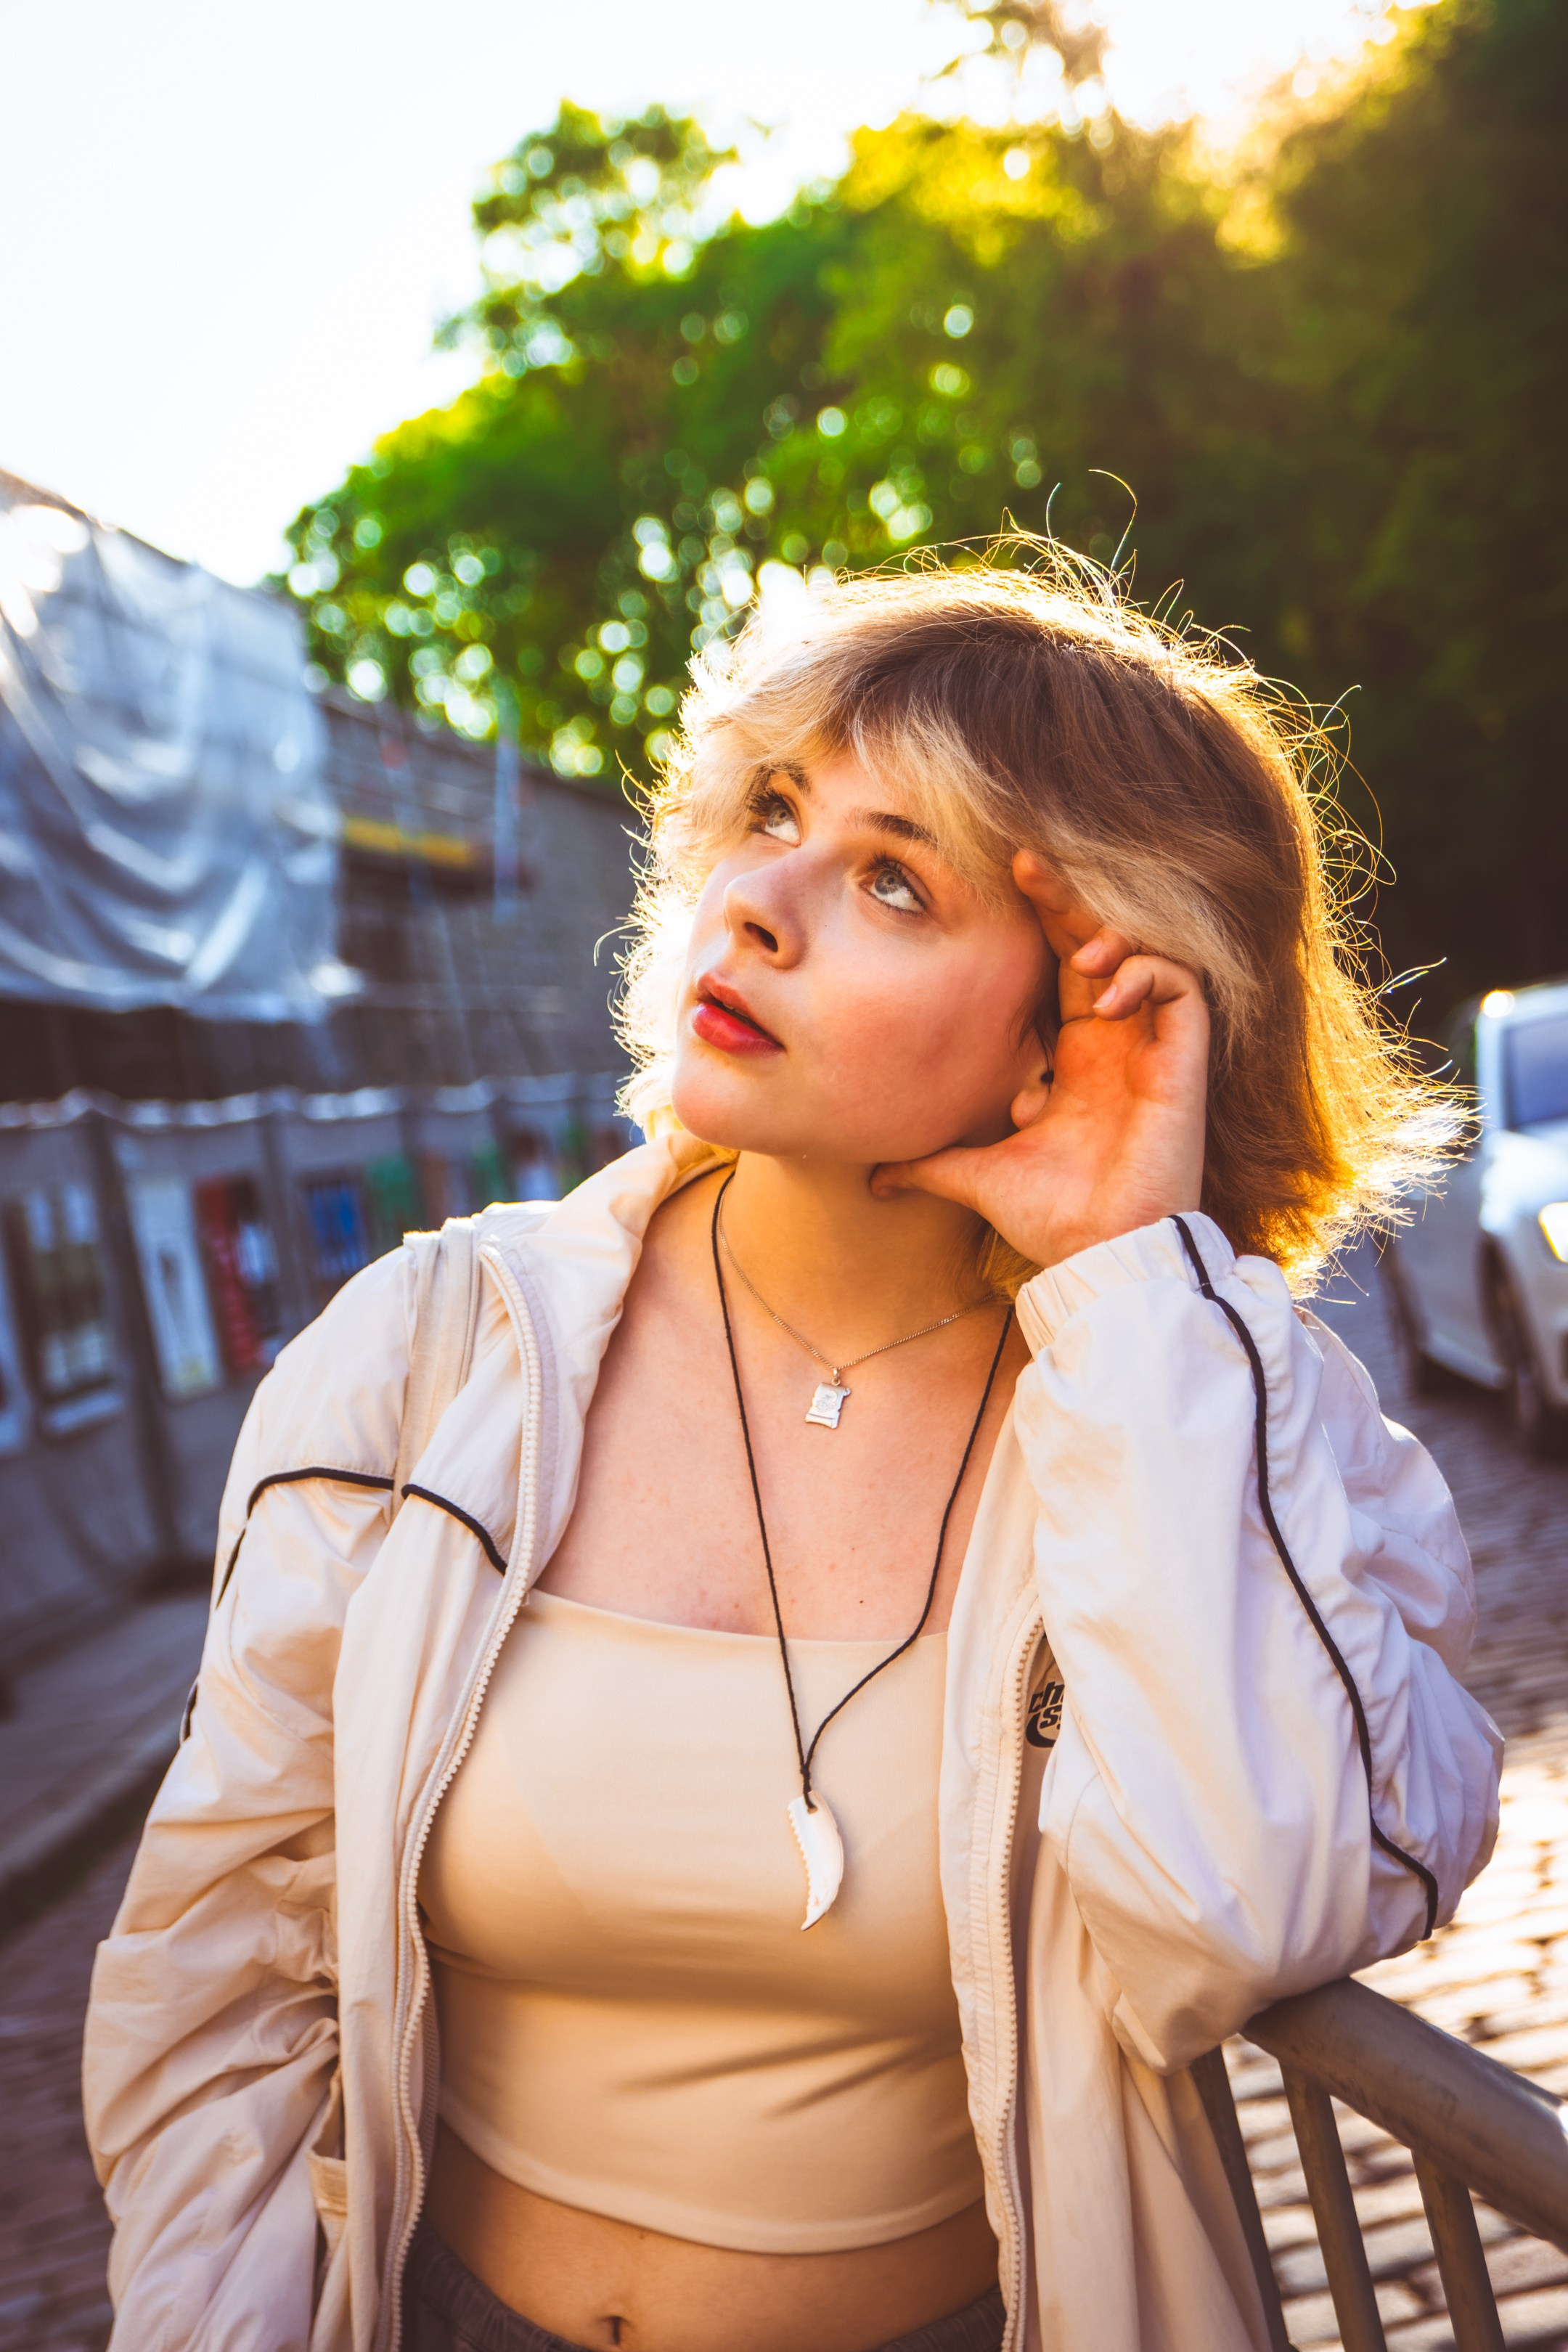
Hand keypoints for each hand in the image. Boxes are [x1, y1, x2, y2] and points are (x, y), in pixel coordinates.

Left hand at [873, 852, 1209, 1269]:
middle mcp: (1116, 1043)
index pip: (1061, 964)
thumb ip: (928, 1164)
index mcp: (1074, 1056)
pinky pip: (1183, 990)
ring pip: (1148, 955)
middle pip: (1100, 943)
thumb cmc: (1050, 1218)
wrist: (1099, 1256)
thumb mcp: (975, 1174)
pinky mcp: (1185, 1064)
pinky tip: (1109, 996)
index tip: (1003, 873)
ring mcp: (1152, 1050)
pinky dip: (1149, 975)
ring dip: (1113, 940)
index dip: (1041, 918)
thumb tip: (870, 1177)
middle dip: (1068, 901)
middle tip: (1027, 862)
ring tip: (1080, 957)